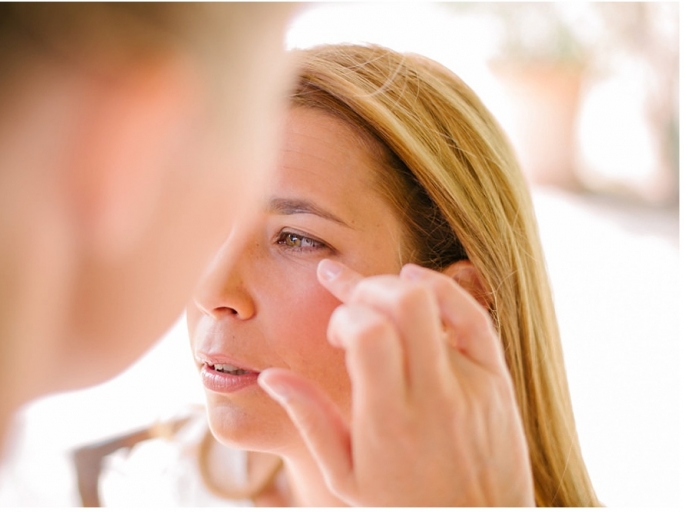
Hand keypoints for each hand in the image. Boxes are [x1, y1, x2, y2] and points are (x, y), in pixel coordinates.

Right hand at [258, 259, 534, 505]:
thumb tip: (271, 376)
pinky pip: (473, 316)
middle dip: (367, 288)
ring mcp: (471, 384)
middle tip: (352, 306)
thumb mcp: (345, 475)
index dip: (342, 317)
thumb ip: (309, 421)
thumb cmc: (405, 504)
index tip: (336, 336)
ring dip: (396, 288)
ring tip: (375, 295)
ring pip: (435, 304)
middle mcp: (434, 396)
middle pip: (403, 303)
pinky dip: (442, 288)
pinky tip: (415, 280)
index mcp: (389, 420)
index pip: (368, 333)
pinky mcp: (497, 379)